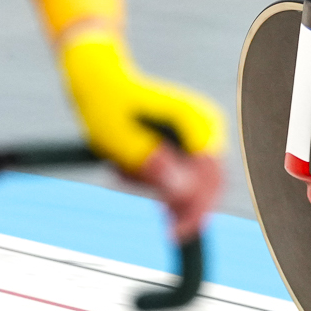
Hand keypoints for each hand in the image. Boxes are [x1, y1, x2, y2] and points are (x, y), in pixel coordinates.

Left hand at [59, 31, 225, 238]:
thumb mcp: (122, 141)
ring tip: (121, 173)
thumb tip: (181, 195)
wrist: (99, 77)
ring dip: (163, 188)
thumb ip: (153, 167)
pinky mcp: (188, 139)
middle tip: (164, 228)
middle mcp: (208, 125)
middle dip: (184, 204)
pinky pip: (184, 172)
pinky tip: (126, 170)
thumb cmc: (107, 104)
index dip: (197, 208)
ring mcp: (200, 132)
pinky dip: (158, 180)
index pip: (210, 175)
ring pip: (196, 179)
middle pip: (211, 181)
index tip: (176, 233)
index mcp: (198, 121)